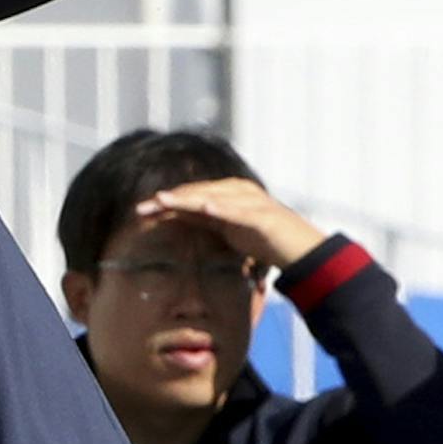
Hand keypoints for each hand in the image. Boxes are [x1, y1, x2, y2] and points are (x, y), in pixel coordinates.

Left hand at [134, 177, 322, 275]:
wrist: (299, 250)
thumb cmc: (263, 240)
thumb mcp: (227, 229)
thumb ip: (206, 220)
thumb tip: (177, 217)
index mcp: (229, 194)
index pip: (193, 195)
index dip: (168, 201)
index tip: (142, 209)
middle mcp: (239, 192)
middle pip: (198, 193)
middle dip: (170, 199)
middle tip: (143, 206)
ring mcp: (252, 202)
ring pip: (213, 198)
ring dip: (187, 198)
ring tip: (164, 200)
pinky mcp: (262, 217)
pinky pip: (239, 212)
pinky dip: (222, 208)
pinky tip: (205, 207)